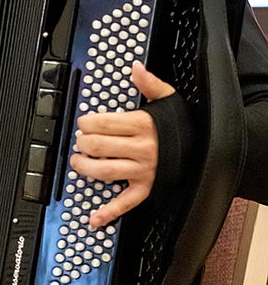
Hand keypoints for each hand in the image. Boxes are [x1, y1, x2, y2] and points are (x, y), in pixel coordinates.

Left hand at [69, 61, 173, 228]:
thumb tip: (136, 67)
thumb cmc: (182, 125)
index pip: (104, 124)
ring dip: (85, 168)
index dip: (87, 123)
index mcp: (143, 125)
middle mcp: (141, 149)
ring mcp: (142, 171)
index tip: (83, 122)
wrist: (205, 149)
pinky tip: (94, 216)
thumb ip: (149, 83)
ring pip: (105, 172)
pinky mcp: (146, 188)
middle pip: (99, 147)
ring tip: (78, 161)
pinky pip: (125, 202)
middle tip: (80, 140)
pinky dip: (109, 212)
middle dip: (83, 143)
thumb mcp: (167, 98)